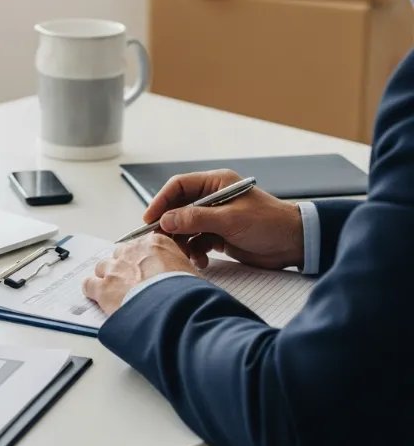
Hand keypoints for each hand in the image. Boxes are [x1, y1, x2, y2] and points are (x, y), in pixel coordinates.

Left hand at [82, 232, 197, 314]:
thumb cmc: (187, 294)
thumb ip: (181, 269)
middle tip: (134, 284)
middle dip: (125, 267)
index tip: (147, 270)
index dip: (144, 260)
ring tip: (117, 293)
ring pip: (103, 267)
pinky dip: (92, 290)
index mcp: (155, 244)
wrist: (173, 311)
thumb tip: (185, 279)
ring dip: (108, 278)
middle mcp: (132, 251)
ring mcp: (115, 268)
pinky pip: (89, 284)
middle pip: (121, 254)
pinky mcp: (103, 287)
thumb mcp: (192, 274)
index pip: (143, 245)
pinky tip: (98, 298)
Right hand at [144, 169, 304, 270]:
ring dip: (182, 242)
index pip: (178, 186)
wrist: (296, 244)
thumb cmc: (270, 224)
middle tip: (160, 241)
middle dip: (169, 226)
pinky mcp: (219, 235)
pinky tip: (201, 261)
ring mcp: (215, 217)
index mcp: (215, 183)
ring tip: (184, 255)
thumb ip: (196, 218)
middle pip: (178, 208)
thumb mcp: (230, 220)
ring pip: (185, 227)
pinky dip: (195, 252)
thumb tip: (166, 220)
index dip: (161, 201)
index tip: (150, 219)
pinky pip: (197, 241)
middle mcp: (212, 198)